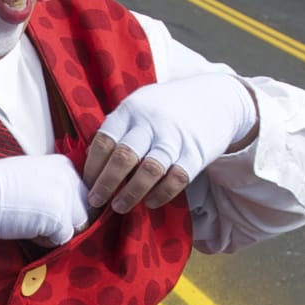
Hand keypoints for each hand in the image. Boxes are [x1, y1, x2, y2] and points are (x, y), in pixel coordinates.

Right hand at [0, 154, 91, 244]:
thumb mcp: (31, 176)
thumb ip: (53, 186)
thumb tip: (65, 209)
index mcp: (63, 164)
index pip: (81, 195)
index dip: (64, 209)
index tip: (42, 210)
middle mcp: (70, 177)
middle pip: (84, 211)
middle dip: (64, 221)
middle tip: (36, 219)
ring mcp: (66, 197)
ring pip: (77, 226)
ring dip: (56, 231)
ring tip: (30, 223)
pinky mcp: (59, 217)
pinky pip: (63, 239)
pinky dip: (46, 241)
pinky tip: (26, 229)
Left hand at [83, 73, 258, 213]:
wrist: (217, 98)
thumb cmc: (167, 108)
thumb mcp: (140, 106)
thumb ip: (119, 130)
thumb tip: (92, 164)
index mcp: (130, 110)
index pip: (103, 142)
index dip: (92, 168)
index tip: (86, 186)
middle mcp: (151, 122)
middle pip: (123, 157)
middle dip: (105, 184)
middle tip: (96, 202)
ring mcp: (175, 137)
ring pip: (149, 170)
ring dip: (130, 193)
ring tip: (119, 207)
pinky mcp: (196, 152)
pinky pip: (176, 179)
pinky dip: (161, 194)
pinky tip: (150, 202)